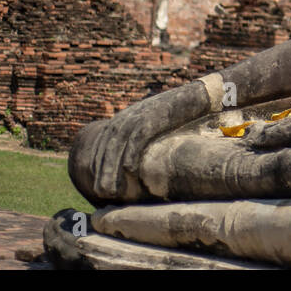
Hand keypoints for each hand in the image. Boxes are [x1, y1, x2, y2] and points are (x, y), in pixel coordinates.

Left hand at [69, 86, 203, 203]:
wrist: (193, 97)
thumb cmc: (174, 115)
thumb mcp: (151, 126)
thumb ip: (139, 139)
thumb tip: (133, 162)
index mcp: (121, 120)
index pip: (102, 146)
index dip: (98, 166)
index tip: (97, 185)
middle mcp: (124, 118)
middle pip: (106, 148)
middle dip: (102, 171)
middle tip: (101, 193)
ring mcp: (136, 117)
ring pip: (117, 146)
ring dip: (112, 169)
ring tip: (111, 189)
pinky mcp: (151, 118)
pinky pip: (136, 139)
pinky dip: (131, 154)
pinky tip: (129, 170)